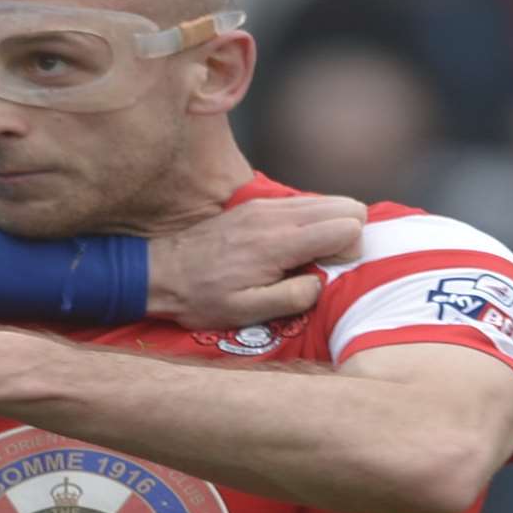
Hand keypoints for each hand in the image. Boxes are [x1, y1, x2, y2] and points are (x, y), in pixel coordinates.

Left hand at [147, 195, 364, 328]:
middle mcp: (275, 216)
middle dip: (350, 234)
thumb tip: (321, 282)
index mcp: (277, 243)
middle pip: (345, 206)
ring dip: (332, 225)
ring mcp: (264, 205)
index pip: (347, 226)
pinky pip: (302, 202)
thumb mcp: (246, 312)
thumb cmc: (203, 297)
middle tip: (327, 262)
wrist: (162, 272)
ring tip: (313, 255)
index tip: (330, 270)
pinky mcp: (255, 205)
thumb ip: (292, 297)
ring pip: (326, 200)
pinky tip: (295, 243)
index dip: (351, 251)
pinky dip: (312, 219)